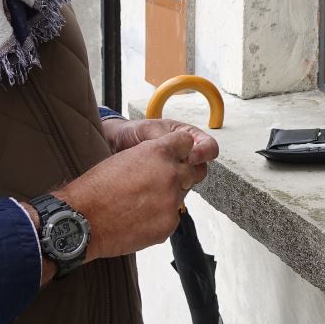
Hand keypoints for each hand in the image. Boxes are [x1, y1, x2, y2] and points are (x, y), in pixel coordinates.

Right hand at [52, 127, 215, 266]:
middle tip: (159, 184)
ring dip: (169, 196)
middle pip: (192, 170)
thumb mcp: (125, 158)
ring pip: (182, 195)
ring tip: (143, 202)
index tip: (175, 156)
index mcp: (158, 152)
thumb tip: (166, 162)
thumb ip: (152, 157)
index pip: (187, 142)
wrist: (82, 220)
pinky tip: (139, 218)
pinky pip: (172, 216)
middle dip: (179, 175)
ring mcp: (172, 200)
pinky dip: (160, 217)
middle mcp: (170, 174)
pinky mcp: (169, 224)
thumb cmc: (96, 188)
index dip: (180, 149)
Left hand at [102, 116, 218, 182]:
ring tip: (159, 179)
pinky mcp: (168, 185)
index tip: (190, 158)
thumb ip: (168, 137)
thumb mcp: (150, 129)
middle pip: (202, 169)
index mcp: (188, 137)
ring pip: (190, 182)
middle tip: (173, 171)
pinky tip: (155, 190)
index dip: (204, 153)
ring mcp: (178, 171)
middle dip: (190, 172)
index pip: (210, 147)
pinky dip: (169, 194)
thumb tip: (184, 148)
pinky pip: (176, 193)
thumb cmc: (133, 132)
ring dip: (179, 183)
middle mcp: (187, 155)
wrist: (114, 145)